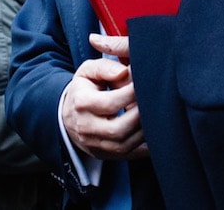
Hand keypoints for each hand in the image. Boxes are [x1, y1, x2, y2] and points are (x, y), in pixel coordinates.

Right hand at [61, 33, 146, 160]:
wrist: (69, 116)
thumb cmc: (84, 89)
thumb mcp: (88, 72)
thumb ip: (106, 67)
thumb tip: (125, 72)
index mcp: (81, 103)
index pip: (111, 103)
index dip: (132, 93)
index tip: (146, 83)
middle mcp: (86, 128)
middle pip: (118, 129)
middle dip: (140, 115)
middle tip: (154, 101)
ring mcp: (94, 145)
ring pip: (125, 145)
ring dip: (144, 130)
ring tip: (152, 113)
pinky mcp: (105, 155)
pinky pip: (130, 154)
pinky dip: (144, 144)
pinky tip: (150, 129)